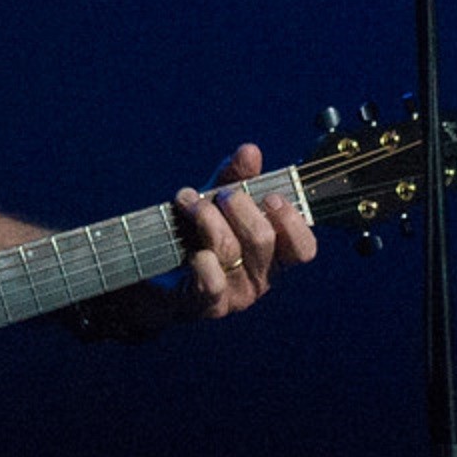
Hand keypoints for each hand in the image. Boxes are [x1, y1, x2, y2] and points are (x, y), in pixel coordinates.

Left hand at [174, 143, 316, 318]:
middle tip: (219, 194)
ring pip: (230, 249)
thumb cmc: (195, 231)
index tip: (270, 197)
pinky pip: (211, 283)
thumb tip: (250, 151)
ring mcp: (235, 294)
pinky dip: (200, 261)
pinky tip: (190, 249)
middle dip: (237, 205)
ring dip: (206, 217)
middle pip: (262, 238)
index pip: (303, 247)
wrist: (152, 267)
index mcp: (274, 254)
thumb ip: (236, 177)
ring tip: (187, 201)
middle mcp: (260, 277)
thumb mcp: (217, 200)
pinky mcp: (205, 305)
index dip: (292, 221)